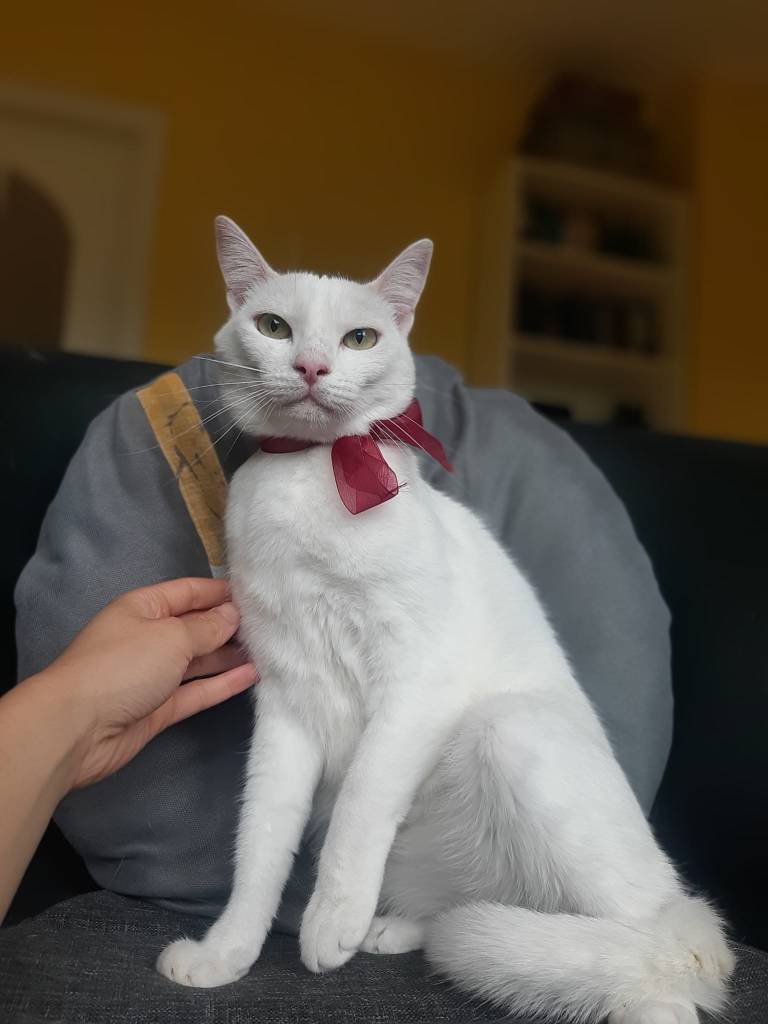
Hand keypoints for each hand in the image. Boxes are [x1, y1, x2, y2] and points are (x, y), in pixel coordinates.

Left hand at [30, 577, 256, 788]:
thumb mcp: (170, 636)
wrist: (77, 727)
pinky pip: (196, 691)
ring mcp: (153, 675)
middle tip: (271, 625)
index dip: (221, 592)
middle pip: (195, 627)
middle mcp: (148, 638)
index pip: (188, 592)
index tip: (258, 594)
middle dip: (229, 625)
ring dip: (229, 656)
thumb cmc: (122, 666)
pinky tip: (251, 676)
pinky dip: (221, 684)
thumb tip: (231, 615)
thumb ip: (206, 627)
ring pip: (198, 662)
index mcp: (143, 608)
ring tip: (269, 651)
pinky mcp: (158, 707)